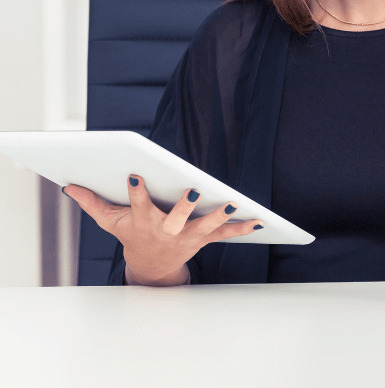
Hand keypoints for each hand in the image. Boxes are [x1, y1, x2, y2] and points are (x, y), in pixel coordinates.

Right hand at [63, 175, 263, 285]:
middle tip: (194, 191)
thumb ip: (92, 202)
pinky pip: (225, 234)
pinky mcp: (204, 239)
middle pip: (176, 218)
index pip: (138, 204)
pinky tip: (260, 221)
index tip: (135, 174)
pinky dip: (243, 228)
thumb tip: (69, 185)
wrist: (151, 265)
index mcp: (143, 222)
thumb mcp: (110, 221)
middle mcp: (167, 230)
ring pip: (205, 226)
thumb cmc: (132, 235)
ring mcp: (187, 235)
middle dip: (184, 206)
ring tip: (233, 202)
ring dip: (220, 216)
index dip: (136, 191)